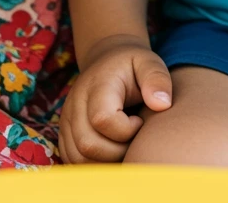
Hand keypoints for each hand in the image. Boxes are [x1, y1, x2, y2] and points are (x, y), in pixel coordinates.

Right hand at [58, 36, 171, 163]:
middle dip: (117, 152)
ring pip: (79, 159)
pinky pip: (74, 162)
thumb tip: (162, 105)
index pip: (102, 119)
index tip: (139, 120)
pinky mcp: (64, 134)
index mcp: (97, 84)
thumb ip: (157, 78)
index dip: (126, 130)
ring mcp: (66, 119)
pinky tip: (112, 151)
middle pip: (88, 144)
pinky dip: (95, 165)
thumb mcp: (148, 63)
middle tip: (133, 138)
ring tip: (123, 144)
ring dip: (106, 162)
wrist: (107, 63)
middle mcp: (75, 102)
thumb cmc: (132, 67)